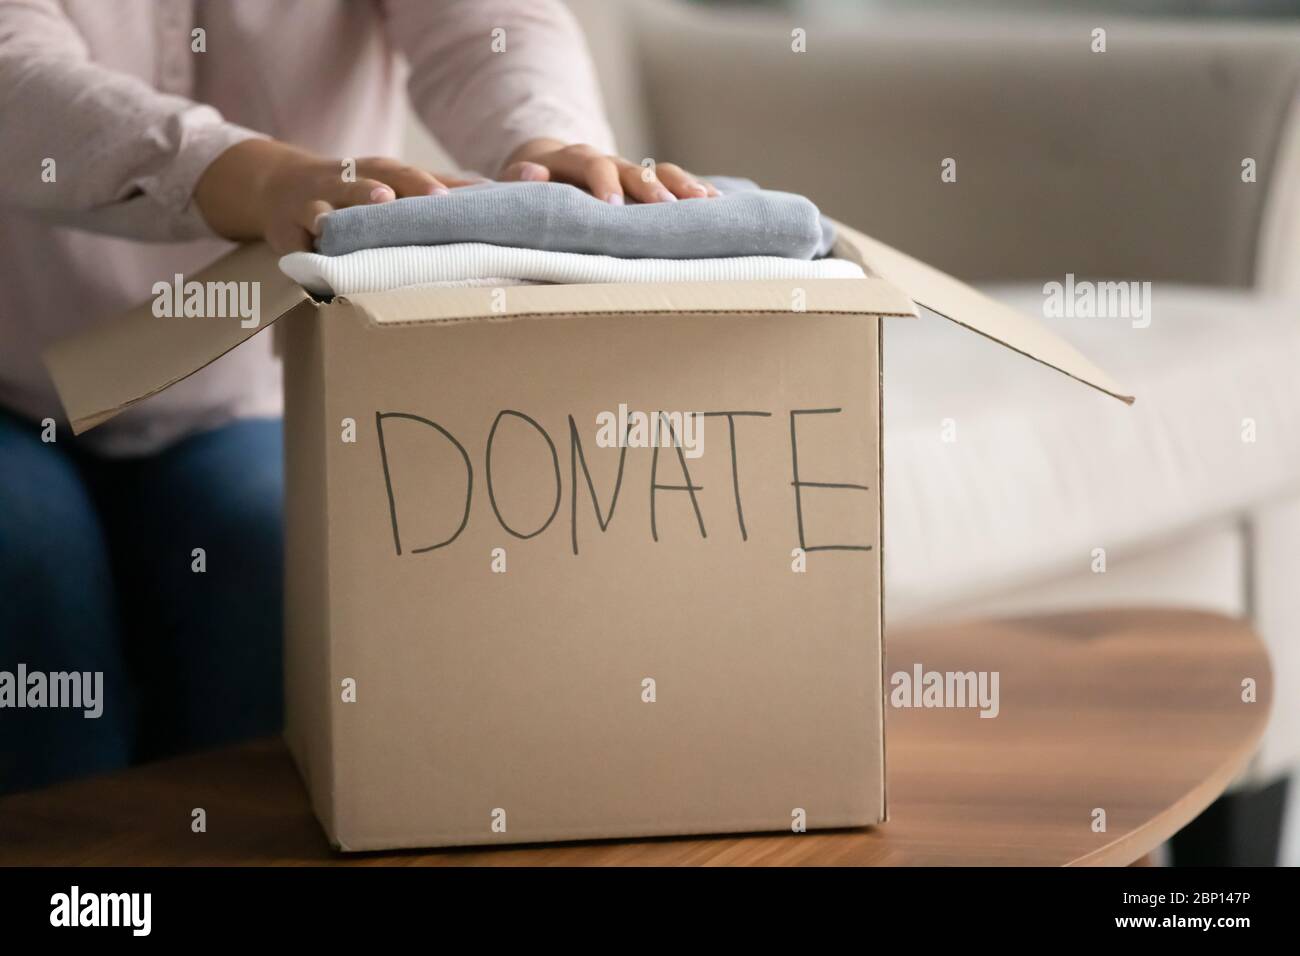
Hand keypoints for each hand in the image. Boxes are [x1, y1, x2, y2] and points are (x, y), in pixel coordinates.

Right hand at [195, 139, 480, 253]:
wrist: (280, 186)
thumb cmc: (354, 192)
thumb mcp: (395, 185)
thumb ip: (442, 191)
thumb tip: (497, 195)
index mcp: (386, 175)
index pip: (422, 177)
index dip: (452, 185)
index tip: (489, 192)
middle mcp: (355, 181)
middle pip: (387, 179)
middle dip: (414, 186)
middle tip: (439, 196)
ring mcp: (320, 200)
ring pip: (341, 197)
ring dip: (360, 198)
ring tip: (381, 202)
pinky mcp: (289, 226)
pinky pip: (299, 234)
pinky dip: (308, 239)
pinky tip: (318, 244)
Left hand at [500, 138, 719, 204]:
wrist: (546, 170)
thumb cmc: (530, 188)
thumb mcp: (515, 182)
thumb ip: (518, 180)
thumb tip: (534, 172)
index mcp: (572, 159)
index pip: (589, 162)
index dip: (602, 181)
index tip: (612, 205)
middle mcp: (607, 162)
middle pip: (632, 167)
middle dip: (650, 187)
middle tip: (666, 207)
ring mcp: (630, 172)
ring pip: (659, 172)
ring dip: (682, 186)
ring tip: (705, 202)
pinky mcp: (647, 185)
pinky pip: (673, 184)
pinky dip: (694, 191)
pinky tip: (717, 203)